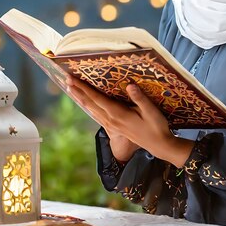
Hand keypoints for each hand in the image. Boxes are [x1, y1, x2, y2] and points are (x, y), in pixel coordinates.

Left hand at [66, 78, 193, 166]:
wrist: (159, 145)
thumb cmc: (157, 126)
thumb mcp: (151, 111)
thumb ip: (139, 98)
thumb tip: (129, 85)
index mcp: (118, 114)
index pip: (97, 99)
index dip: (84, 88)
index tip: (73, 79)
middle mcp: (111, 120)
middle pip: (90, 103)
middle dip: (78, 91)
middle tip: (66, 79)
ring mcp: (112, 125)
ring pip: (92, 110)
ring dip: (81, 99)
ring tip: (71, 89)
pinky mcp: (114, 128)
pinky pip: (97, 115)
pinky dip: (89, 107)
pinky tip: (86, 104)